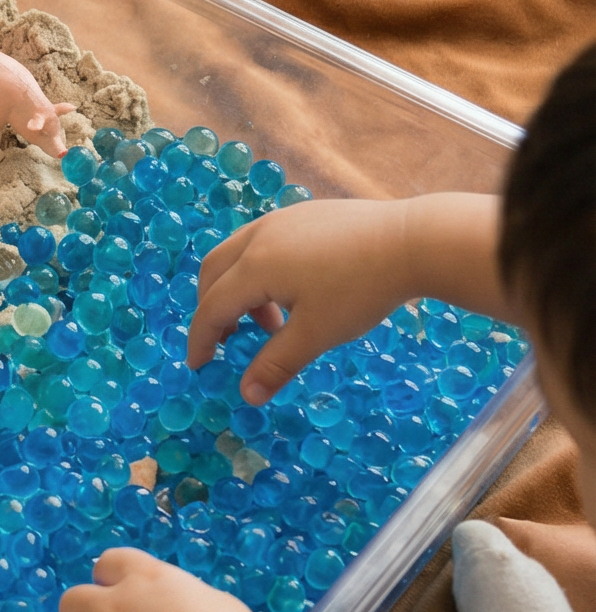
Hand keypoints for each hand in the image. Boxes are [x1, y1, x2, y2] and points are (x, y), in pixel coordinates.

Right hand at [187, 196, 419, 402]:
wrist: (411, 242)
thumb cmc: (360, 290)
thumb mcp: (316, 333)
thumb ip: (276, 364)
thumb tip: (246, 396)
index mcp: (255, 265)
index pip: (212, 306)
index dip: (202, 339)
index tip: (199, 367)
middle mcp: (259, 235)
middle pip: (214, 272)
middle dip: (212, 309)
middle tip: (228, 341)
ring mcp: (282, 219)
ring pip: (238, 254)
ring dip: (240, 290)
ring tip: (272, 322)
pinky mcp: (305, 214)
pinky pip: (263, 242)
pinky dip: (260, 271)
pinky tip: (294, 292)